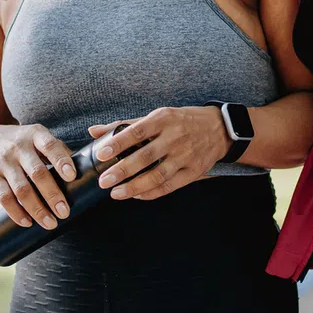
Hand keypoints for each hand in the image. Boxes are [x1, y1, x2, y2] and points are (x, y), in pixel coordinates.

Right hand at [0, 124, 77, 229]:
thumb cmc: (25, 144)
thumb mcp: (40, 138)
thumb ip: (60, 151)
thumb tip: (85, 170)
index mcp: (36, 134)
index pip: (50, 146)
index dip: (61, 161)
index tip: (72, 176)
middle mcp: (18, 147)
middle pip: (37, 173)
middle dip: (52, 194)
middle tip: (64, 212)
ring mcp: (4, 162)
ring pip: (21, 189)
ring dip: (36, 209)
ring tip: (50, 223)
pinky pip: (3, 197)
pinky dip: (16, 212)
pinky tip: (28, 223)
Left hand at [87, 106, 231, 200]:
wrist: (220, 129)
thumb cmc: (182, 121)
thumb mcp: (156, 116)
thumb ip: (124, 125)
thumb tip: (93, 132)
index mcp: (163, 119)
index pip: (137, 131)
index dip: (118, 143)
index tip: (101, 154)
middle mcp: (175, 137)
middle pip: (146, 156)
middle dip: (123, 170)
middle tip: (104, 181)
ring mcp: (185, 155)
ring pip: (158, 175)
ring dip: (135, 186)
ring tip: (116, 193)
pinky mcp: (193, 171)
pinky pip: (170, 186)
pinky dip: (152, 193)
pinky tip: (137, 195)